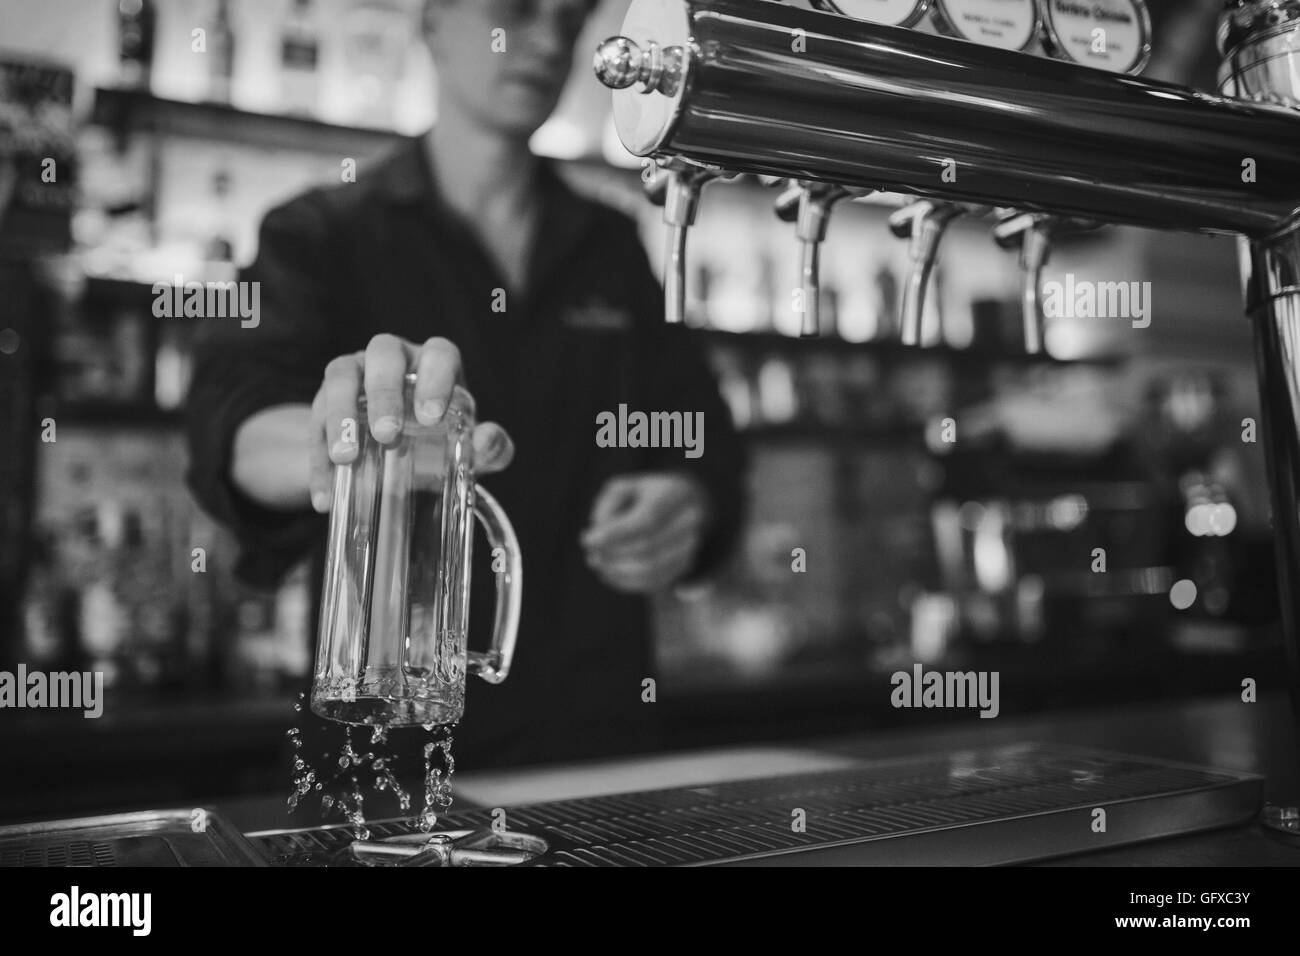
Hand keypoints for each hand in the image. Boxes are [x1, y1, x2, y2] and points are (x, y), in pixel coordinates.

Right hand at [308, 334, 514, 511]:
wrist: (395, 457)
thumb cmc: (442, 440)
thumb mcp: (468, 448)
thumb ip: (490, 448)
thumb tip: (488, 439)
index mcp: (435, 364)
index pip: (439, 353)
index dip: (435, 378)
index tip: (431, 417)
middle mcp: (394, 358)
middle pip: (384, 353)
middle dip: (384, 392)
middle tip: (387, 435)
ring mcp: (356, 373)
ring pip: (341, 374)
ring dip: (340, 414)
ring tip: (346, 459)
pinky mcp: (324, 399)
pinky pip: (313, 420)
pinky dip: (316, 460)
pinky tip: (326, 497)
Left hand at [581, 473, 711, 593]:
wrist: (680, 506)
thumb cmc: (644, 494)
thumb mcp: (623, 487)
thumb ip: (608, 505)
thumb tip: (601, 531)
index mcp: (675, 493)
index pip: (647, 521)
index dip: (615, 534)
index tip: (586, 540)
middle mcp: (690, 519)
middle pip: (649, 548)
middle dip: (613, 554)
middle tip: (590, 554)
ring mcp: (691, 544)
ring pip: (652, 569)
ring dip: (618, 571)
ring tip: (597, 563)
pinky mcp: (685, 564)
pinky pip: (655, 581)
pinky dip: (627, 582)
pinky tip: (608, 573)